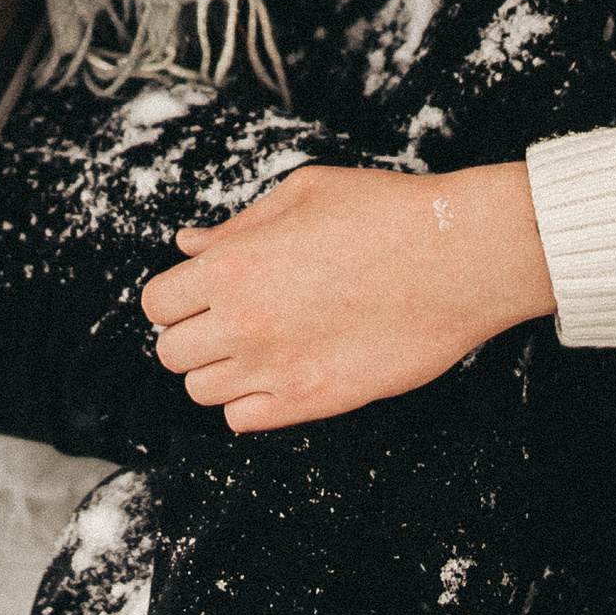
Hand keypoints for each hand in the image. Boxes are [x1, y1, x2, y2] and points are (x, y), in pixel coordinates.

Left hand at [140, 161, 553, 432]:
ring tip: (258, 346)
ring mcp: (277, 366)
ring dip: (220, 371)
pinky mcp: (314, 400)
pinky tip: (280, 372)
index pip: (157, 304)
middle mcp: (243, 321)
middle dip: (192, 336)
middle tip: (229, 320)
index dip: (176, 299)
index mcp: (233, 264)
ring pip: (202, 392)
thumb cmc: (385, 213)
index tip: (202, 295)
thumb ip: (238, 226)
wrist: (458, 256)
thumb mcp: (302, 193)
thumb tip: (189, 246)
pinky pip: (244, 420)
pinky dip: (251, 403)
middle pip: (170, 354)